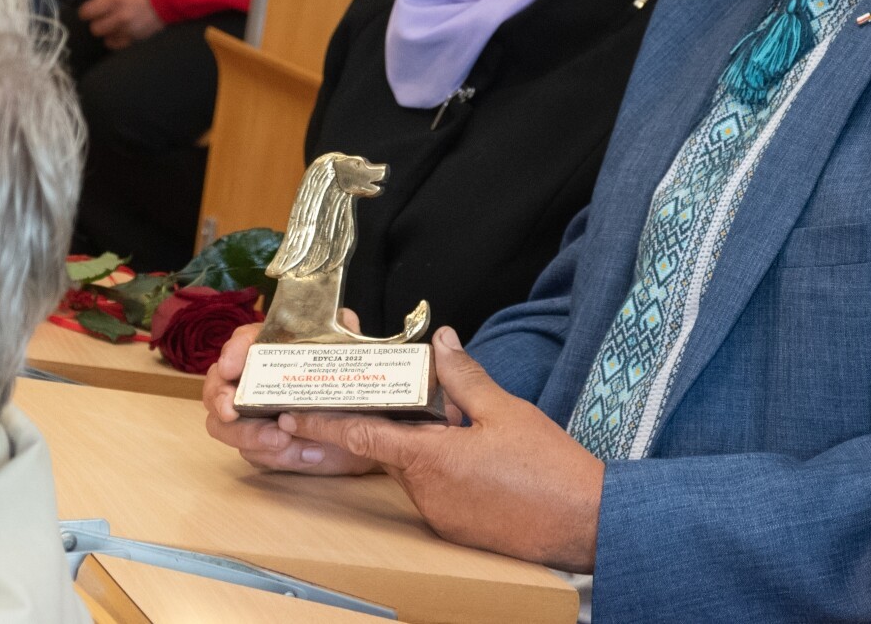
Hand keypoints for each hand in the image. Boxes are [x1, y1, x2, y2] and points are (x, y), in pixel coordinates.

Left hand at [80, 0, 163, 48]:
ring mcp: (129, 29)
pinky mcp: (137, 37)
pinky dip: (117, 39)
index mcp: (112, 1)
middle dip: (98, 21)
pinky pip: (119, 44)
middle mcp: (119, 17)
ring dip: (108, 31)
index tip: (90, 10)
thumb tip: (94, 0)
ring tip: (114, 23)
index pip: (86, 13)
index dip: (87, 11)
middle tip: (103, 16)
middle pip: (95, 28)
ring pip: (106, 38)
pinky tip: (119, 32)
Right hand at [202, 320, 382, 475]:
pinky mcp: (261, 446)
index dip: (233, 351)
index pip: (243, 342)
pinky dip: (281, 457)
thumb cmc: (349, 387)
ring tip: (283, 440)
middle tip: (232, 412)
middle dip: (220, 400)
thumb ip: (344, 334)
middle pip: (217, 387)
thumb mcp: (350, 356)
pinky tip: (310, 453)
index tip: (232, 368)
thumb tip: (344, 318)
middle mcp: (253, 382)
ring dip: (251, 435)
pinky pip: (256, 454)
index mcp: (271, 351)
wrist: (367, 430)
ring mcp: (251, 416)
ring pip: (226, 427)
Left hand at [283, 328, 604, 571]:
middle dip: (399, 423)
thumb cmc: (546, 467)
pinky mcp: (458, 528)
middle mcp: (425, 491)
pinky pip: (438, 491)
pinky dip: (447, 469)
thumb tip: (441, 342)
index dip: (323, 423)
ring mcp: (440, 515)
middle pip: (394, 450)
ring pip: (418, 470)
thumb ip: (465, 377)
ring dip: (430, 446)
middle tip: (409, 396)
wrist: (581, 521)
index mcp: (429, 457)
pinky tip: (481, 456)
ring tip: (469, 426)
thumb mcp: (505, 410)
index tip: (289, 415)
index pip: (362, 435)